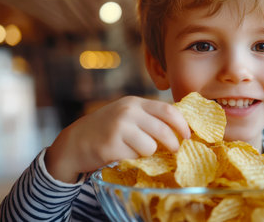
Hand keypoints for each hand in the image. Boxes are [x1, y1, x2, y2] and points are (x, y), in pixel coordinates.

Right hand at [45, 96, 190, 182]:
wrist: (75, 141)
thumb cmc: (108, 129)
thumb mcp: (128, 114)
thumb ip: (149, 118)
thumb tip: (181, 130)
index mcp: (135, 102)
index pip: (168, 110)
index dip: (182, 125)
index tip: (188, 136)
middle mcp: (127, 112)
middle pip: (163, 131)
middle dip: (173, 144)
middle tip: (174, 150)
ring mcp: (118, 128)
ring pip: (150, 148)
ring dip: (147, 154)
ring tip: (134, 150)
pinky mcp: (110, 146)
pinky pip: (134, 159)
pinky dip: (131, 160)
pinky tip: (120, 155)